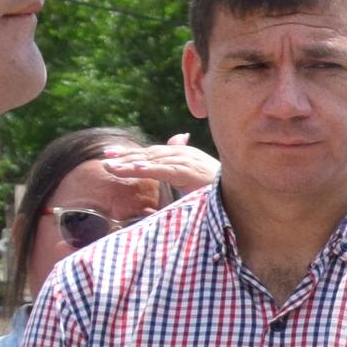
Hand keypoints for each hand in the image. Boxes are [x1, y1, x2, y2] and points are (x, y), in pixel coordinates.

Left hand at [101, 136, 218, 202]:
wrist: (242, 193)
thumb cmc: (219, 189)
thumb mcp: (196, 177)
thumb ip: (180, 167)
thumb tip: (169, 158)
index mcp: (183, 154)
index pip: (152, 152)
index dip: (131, 153)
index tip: (110, 156)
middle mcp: (183, 154)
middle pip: (148, 154)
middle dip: (125, 155)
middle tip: (104, 158)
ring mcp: (187, 162)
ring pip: (153, 161)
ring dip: (130, 163)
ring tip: (111, 166)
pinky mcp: (190, 172)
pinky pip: (165, 170)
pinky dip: (149, 169)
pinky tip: (134, 169)